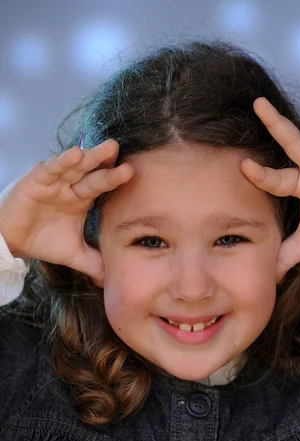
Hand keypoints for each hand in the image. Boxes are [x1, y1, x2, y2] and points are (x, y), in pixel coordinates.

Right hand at [0, 140, 133, 282]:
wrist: (12, 243)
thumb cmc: (43, 242)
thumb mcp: (74, 255)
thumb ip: (95, 264)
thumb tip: (114, 279)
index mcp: (81, 199)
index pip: (102, 185)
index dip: (115, 178)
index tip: (133, 171)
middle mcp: (70, 186)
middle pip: (92, 171)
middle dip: (107, 161)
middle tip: (123, 150)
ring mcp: (54, 181)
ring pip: (75, 166)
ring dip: (91, 156)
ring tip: (110, 148)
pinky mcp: (35, 180)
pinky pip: (50, 168)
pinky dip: (62, 161)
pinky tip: (75, 153)